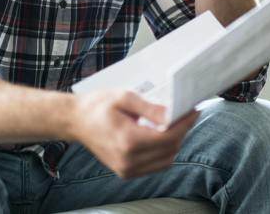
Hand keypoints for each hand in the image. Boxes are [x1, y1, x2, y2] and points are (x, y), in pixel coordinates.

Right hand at [70, 90, 199, 178]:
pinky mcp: (126, 172)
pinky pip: (155, 166)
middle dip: (182, 131)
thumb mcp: (124, 97)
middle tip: (187, 115)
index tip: (193, 111)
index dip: (185, 124)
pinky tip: (163, 136)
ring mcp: (127, 169)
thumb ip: (150, 108)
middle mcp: (128, 160)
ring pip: (166, 161)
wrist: (76, 122)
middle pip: (170, 150)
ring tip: (177, 124)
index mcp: (128, 140)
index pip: (168, 137)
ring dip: (175, 143)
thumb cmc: (97, 107)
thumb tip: (172, 115)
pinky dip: (164, 153)